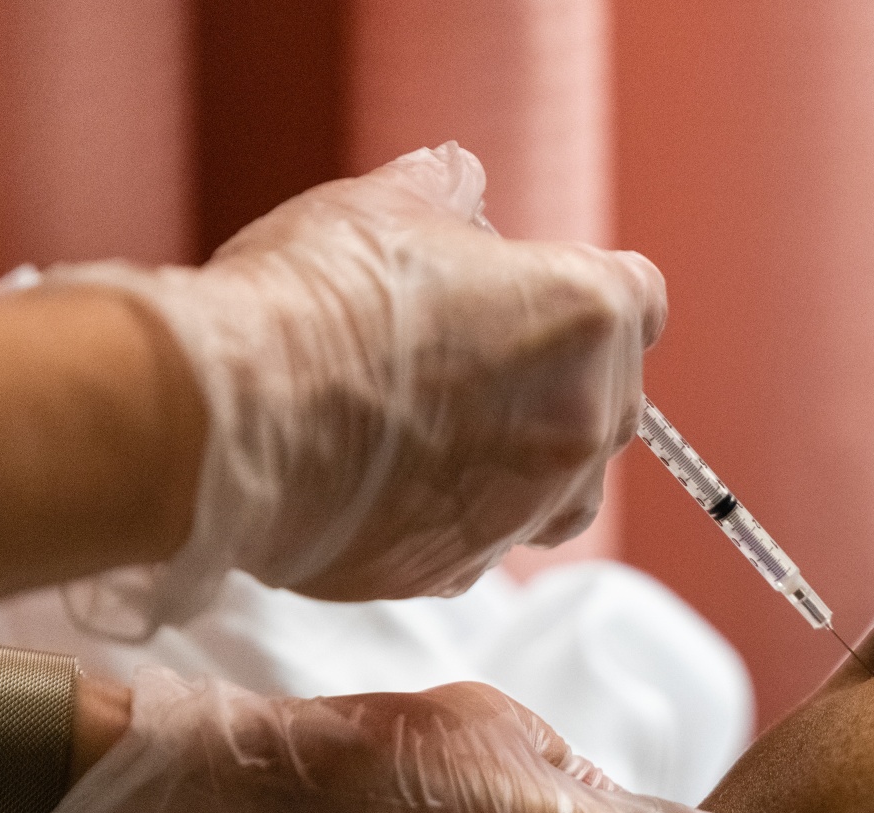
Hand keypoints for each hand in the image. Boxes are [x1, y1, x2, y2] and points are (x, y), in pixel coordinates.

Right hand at [44, 142, 665, 633]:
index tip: (532, 293)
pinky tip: (385, 480)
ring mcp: (527, 507)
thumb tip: (460, 183)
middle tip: (466, 358)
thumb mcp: (385, 202)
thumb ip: (445, 193)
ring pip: (562, 488)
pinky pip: (480, 539)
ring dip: (524, 462)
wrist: (235, 418)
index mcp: (588, 316)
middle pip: (609, 399)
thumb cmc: (315, 298)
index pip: (637, 301)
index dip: (583, 292)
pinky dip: (450, 513)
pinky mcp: (459, 567)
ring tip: (439, 430)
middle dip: (555, 379)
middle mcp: (583, 422)